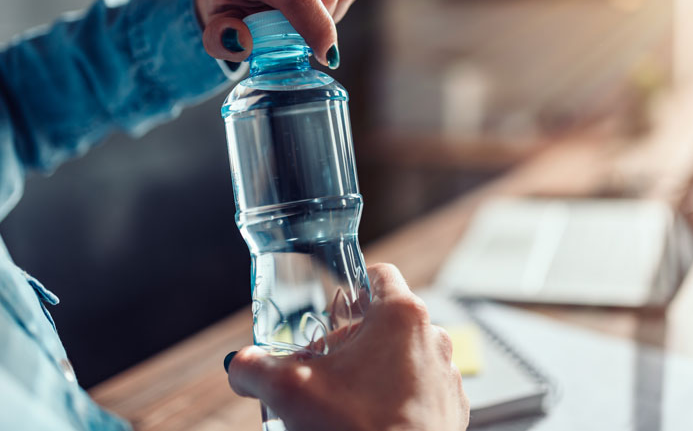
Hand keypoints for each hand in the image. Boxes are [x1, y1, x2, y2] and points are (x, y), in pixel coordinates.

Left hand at [196, 0, 365, 66]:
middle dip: (320, 23)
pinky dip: (341, 1)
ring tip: (302, 14)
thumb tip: (242, 39)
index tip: (325, 55)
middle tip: (296, 31)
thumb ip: (220, 41)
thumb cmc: (233, 11)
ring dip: (331, 13)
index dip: (315, 24)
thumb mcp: (217, 34)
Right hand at [227, 264, 469, 430]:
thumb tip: (240, 365)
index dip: (351, 289)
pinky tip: (370, 418)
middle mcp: (433, 338)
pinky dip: (398, 398)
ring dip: (376, 370)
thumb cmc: (356, 429)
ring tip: (344, 398)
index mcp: (402, 315)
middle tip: (323, 366)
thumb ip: (255, 367)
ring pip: (405, 357)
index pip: (379, 275)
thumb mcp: (289, 391)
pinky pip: (421, 390)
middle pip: (387, 322)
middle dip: (353, 341)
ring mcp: (447, 375)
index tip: (333, 311)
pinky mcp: (452, 409)